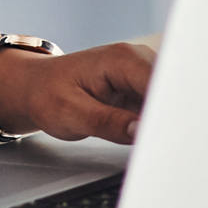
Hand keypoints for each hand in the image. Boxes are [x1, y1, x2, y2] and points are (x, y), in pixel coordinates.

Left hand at [0, 42, 155, 144]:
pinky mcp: (139, 87)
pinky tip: (152, 139)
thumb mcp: (71, 113)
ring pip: (167, 99)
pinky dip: (156, 123)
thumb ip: (108, 122)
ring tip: (160, 146)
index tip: (168, 137)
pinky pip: (157, 106)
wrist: (34, 87)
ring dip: (165, 122)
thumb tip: (141, 130)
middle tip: (166, 148)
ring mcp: (140, 73)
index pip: (160, 83)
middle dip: (172, 118)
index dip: (169, 110)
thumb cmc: (46, 94)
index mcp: (122, 59)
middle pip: (170, 90)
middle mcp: (137, 60)